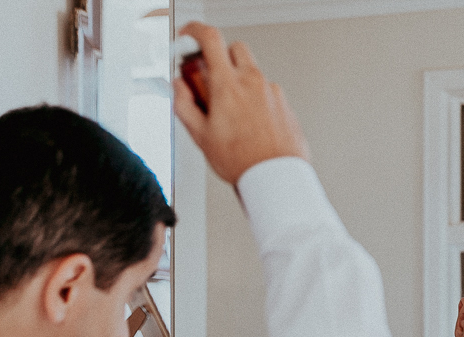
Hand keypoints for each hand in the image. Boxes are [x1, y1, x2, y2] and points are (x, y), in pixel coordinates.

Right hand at [174, 22, 309, 184]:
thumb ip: (184, 105)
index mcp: (228, 85)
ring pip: (252, 71)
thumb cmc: (243, 162)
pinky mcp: (285, 103)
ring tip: (231, 109)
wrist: (276, 178)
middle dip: (219, 56)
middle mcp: (253, 82)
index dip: (195, 31)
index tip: (188, 37)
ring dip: (238, 80)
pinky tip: (249, 121)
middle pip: (234, 48)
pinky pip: (266, 90)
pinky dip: (254, 98)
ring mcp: (271, 91)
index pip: (210, 39)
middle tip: (210, 77)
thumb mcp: (201, 136)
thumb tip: (178, 89)